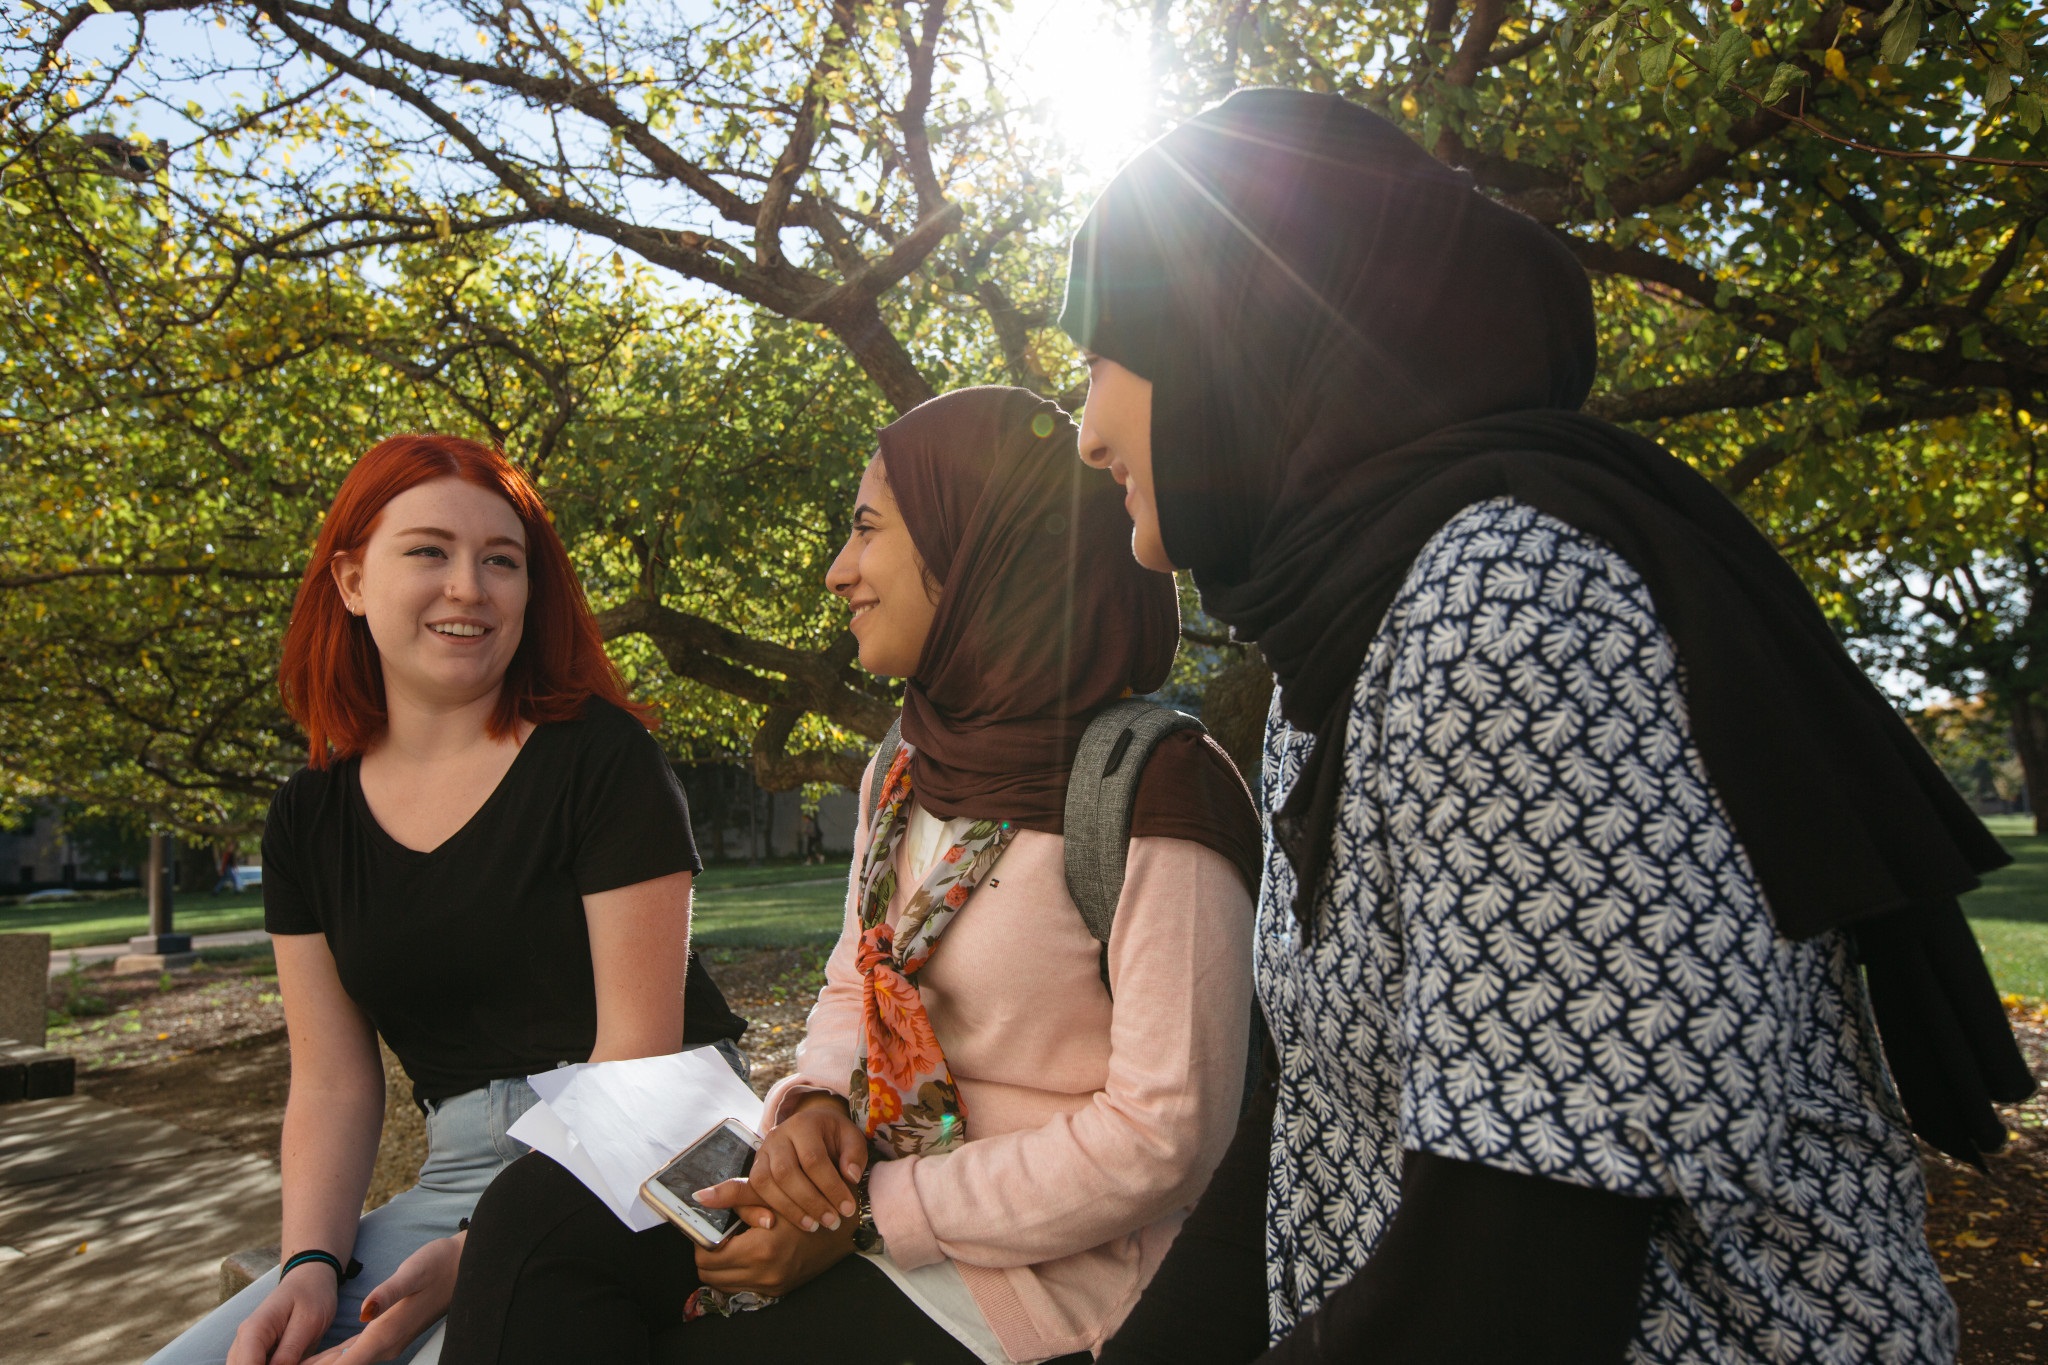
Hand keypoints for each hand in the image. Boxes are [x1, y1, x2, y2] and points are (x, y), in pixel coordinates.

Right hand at [226, 1263, 336, 1364]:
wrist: (309, 1279)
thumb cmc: (312, 1296)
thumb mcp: (309, 1322)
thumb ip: (290, 1351)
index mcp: (253, 1332)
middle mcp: (241, 1342)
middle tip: (296, 1361)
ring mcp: (244, 1349)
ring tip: (295, 1359)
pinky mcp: (253, 1354)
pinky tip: (292, 1361)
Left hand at [300, 1233, 464, 1363]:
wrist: (464, 1267)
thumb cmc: (439, 1266)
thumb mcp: (412, 1273)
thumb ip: (388, 1293)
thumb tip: (365, 1311)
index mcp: (385, 1334)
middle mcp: (384, 1346)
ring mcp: (386, 1343)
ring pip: (344, 1364)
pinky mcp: (386, 1336)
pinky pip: (352, 1355)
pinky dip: (331, 1360)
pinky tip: (316, 1360)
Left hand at [694, 1210, 856, 1298]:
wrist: (845, 1227)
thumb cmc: (809, 1202)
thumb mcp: (772, 1193)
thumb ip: (735, 1195)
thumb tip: (699, 1197)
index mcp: (761, 1250)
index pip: (707, 1256)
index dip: (703, 1239)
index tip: (710, 1225)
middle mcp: (765, 1274)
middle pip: (709, 1274)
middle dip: (708, 1253)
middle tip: (718, 1233)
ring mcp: (772, 1286)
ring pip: (722, 1285)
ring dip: (721, 1266)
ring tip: (732, 1242)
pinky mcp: (777, 1291)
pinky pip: (741, 1287)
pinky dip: (736, 1273)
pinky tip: (746, 1252)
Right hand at [695, 1093, 865, 1233]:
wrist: (811, 1127)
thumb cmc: (834, 1136)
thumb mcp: (851, 1137)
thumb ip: (854, 1154)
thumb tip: (850, 1177)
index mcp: (803, 1125)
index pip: (813, 1159)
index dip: (831, 1187)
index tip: (848, 1209)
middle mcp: (777, 1136)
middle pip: (785, 1172)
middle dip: (810, 1202)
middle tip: (832, 1222)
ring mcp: (762, 1152)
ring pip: (765, 1183)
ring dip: (790, 1210)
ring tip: (814, 1226)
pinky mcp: (753, 1168)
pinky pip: (752, 1191)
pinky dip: (764, 1210)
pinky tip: (780, 1224)